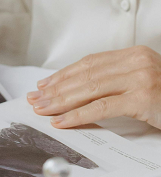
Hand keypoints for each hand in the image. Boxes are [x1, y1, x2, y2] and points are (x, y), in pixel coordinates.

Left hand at [26, 46, 160, 128]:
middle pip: (84, 75)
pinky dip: (77, 115)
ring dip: (60, 101)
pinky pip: (101, 107)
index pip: (88, 63)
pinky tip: (61, 121)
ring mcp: (140, 78)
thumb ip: (113, 81)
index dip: (62, 75)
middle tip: (35, 98)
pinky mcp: (142, 97)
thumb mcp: (140, 82)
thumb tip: (76, 90)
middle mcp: (136, 61)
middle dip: (55, 88)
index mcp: (133, 55)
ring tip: (42, 109)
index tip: (43, 85)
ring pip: (88, 89)